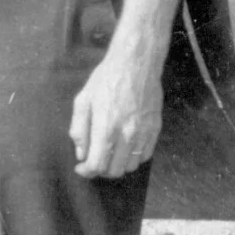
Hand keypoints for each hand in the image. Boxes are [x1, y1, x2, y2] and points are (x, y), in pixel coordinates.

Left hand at [69, 39, 164, 179]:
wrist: (137, 63)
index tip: (81, 167)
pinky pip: (144, 156)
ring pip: (130, 167)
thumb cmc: (107, 79)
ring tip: (110, 153)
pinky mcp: (155, 129)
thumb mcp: (83, 100)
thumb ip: (79, 129)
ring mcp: (144, 133)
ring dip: (117, 165)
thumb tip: (81, 154)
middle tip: (94, 159)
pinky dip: (132, 157)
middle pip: (114, 170)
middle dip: (100, 169)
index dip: (87, 172)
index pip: (97, 165)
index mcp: (107, 127)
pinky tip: (124, 146)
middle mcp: (127, 134)